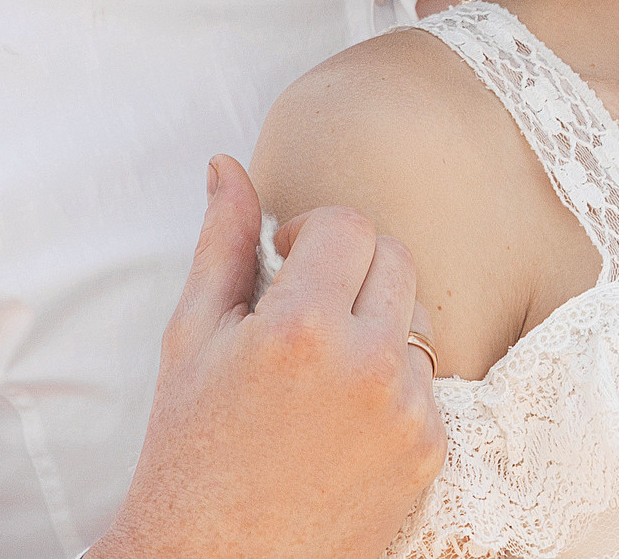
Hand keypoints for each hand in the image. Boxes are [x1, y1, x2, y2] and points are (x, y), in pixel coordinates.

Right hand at [90, 156, 442, 558]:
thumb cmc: (189, 454)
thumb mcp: (191, 341)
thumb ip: (221, 244)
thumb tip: (227, 165)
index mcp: (301, 328)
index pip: (349, 225)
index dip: (315, 234)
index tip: (290, 257)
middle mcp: (366, 365)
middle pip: (395, 259)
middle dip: (352, 268)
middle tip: (304, 308)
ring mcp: (406, 411)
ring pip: (415, 319)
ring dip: (375, 327)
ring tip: (316, 377)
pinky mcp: (429, 451)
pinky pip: (426, 382)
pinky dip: (391, 387)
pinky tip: (339, 423)